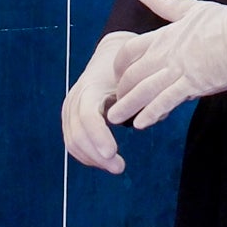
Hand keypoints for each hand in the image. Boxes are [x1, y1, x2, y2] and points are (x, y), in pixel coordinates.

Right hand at [62, 32, 150, 173]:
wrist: (107, 59)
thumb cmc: (126, 71)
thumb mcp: (136, 78)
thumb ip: (145, 96)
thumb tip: (157, 115)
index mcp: (90, 88)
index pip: (86, 115)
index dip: (98, 136)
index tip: (112, 152)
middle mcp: (74, 99)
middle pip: (77, 134)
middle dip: (96, 155)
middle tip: (120, 167)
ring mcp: (69, 110)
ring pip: (73, 142)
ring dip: (93, 158)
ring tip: (116, 166)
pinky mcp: (69, 120)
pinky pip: (73, 143)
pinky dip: (88, 156)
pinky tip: (106, 161)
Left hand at [105, 0, 226, 129]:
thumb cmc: (224, 20)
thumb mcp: (191, 9)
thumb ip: (166, 6)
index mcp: (164, 35)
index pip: (129, 50)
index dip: (119, 65)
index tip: (118, 77)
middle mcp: (165, 53)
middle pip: (132, 74)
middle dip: (120, 92)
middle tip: (114, 105)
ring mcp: (178, 69)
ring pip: (144, 89)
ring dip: (127, 105)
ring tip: (115, 118)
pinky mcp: (193, 83)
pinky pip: (166, 100)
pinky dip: (151, 112)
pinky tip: (140, 123)